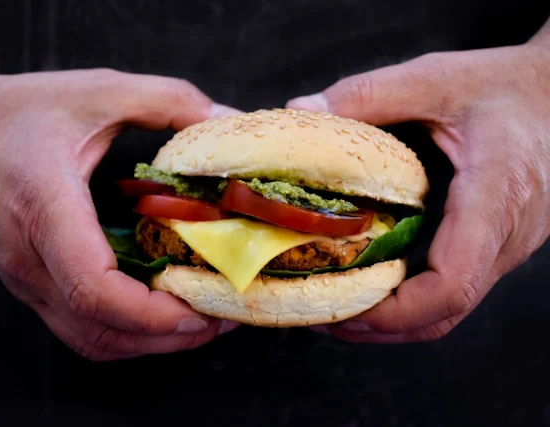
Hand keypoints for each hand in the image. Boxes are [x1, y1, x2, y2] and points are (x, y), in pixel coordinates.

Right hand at [0, 38, 239, 359]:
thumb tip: (225, 122)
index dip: (152, 312)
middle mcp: (30, 258)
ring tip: (198, 320)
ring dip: (149, 342)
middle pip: (100, 330)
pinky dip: (125, 332)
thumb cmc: (17, 112)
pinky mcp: (29, 281)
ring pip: (90, 340)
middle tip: (221, 317)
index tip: (201, 308)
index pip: (92, 288)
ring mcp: (25, 278)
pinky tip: (157, 310)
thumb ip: (169, 99)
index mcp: (45, 209)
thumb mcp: (99, 90)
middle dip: (168, 337)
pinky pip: (78, 326)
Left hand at [287, 28, 549, 341]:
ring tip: (334, 307)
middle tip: (319, 315)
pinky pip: (454, 289)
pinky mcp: (496, 245)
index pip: (452, 282)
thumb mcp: (435, 79)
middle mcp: (507, 234)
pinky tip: (370, 283)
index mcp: (495, 195)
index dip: (394, 310)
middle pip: (445, 312)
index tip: (341, 308)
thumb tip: (299, 109)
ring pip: (450, 310)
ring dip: (392, 321)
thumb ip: (367, 95)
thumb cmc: (505, 85)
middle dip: (379, 325)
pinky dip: (409, 301)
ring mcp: (505, 246)